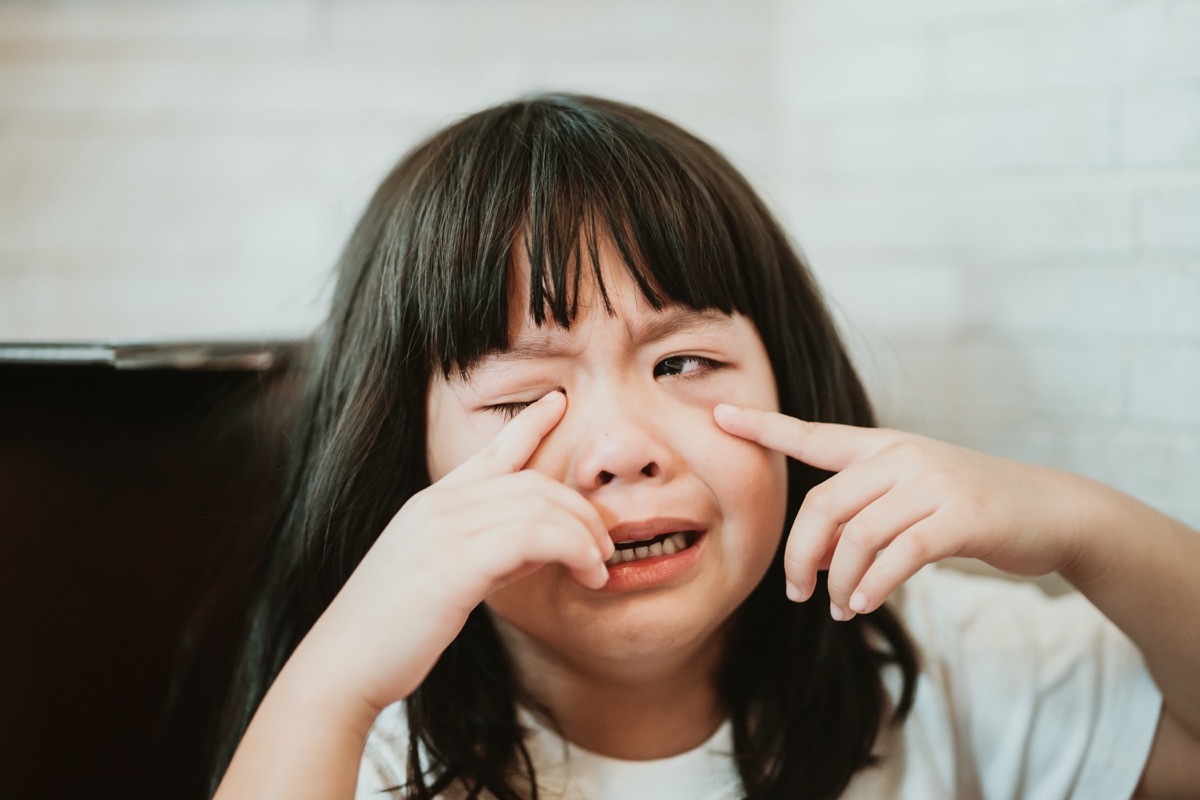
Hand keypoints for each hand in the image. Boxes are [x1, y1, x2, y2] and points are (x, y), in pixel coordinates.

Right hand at [303, 390, 612, 712]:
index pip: (490, 452)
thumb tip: (542, 546)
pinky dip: (572, 550)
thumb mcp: (443, 579)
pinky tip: (587, 574)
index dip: (529, 424)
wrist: (342, 665)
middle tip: (606, 543)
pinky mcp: (454, 561)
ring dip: (583, 535)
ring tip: (601, 566)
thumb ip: (487, 552)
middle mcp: (438, 505)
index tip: (559, 403)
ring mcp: (443, 529)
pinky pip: (533, 536)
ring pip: (539, 506)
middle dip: (580, 509)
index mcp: (432, 505)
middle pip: (532, 482)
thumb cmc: (392, 632)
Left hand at [714, 404, 1092, 620]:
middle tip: (796, 592)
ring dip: (838, 581)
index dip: (764, 427)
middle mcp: (902, 457)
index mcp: (884, 447)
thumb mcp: (914, 498)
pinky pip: (898, 555)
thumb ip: (864, 517)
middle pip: (823, 504)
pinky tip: (863, 603)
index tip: (718, 415)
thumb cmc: (973, 509)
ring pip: (857, 536)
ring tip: (838, 607)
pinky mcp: (960, 517)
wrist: (1052, 511)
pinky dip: (872, 584)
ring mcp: (932, 483)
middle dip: (801, 554)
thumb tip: (818, 557)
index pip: (813, 436)